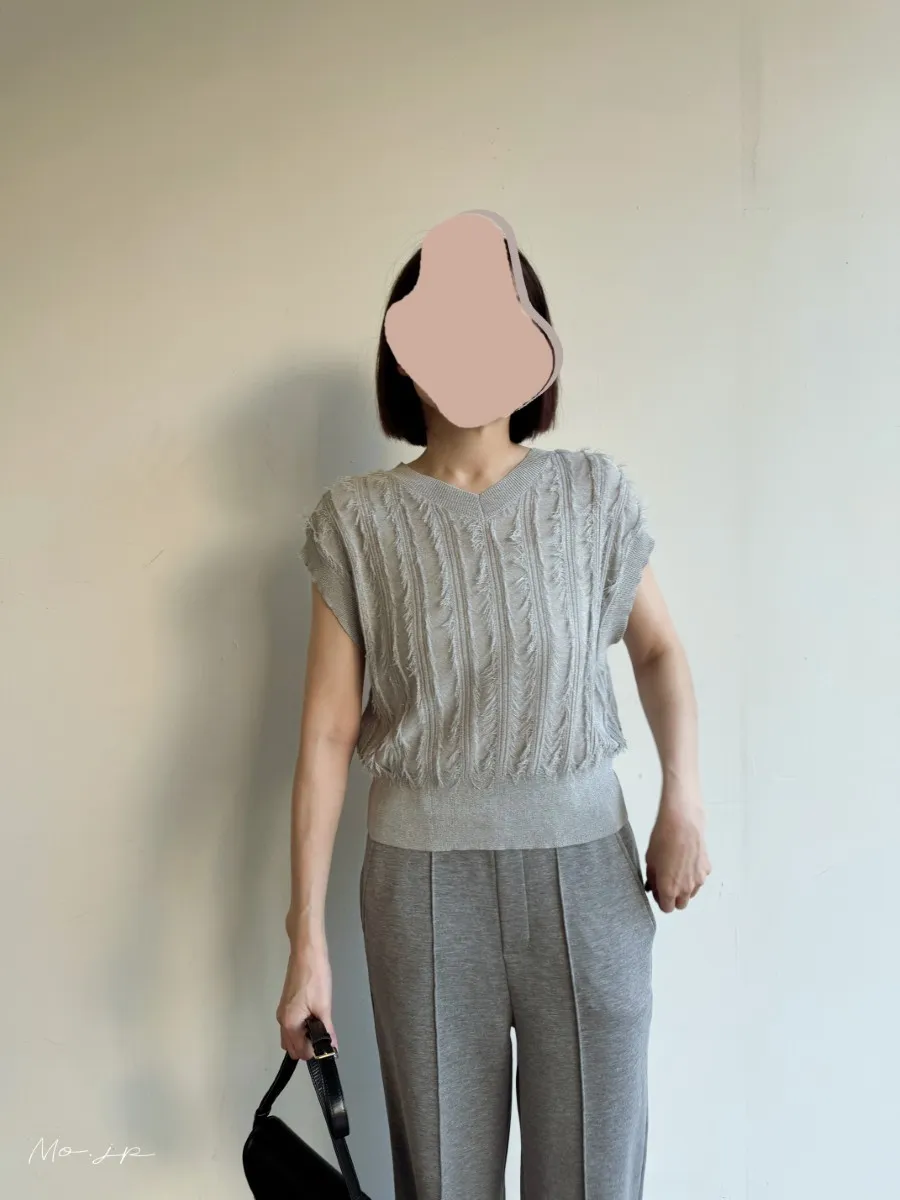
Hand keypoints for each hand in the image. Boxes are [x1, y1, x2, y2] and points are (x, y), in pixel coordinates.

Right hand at [276, 942, 337, 1060]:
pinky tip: (314, 1017)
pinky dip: (302, 1028)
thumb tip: (331, 1048)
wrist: (306, 953)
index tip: (327, 1042)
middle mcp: (281, 1021)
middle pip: (293, 1048)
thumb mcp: (323, 1006)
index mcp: (289, 1023)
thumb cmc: (315, 978)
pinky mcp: (286, 1004)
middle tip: (324, 1033)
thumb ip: (326, 1030)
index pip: (300, 1052)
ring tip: (320, 1024)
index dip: (316, 1051)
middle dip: (309, 1046)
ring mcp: (283, 1012)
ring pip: (291, 1037)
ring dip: (305, 1038)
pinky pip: (292, 1026)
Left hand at [645, 788, 711, 913]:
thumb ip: (652, 879)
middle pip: (681, 905)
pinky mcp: (707, 869)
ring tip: (677, 869)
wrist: (682, 823)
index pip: (666, 908)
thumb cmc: (662, 839)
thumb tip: (653, 887)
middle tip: (667, 882)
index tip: (658, 891)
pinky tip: (687, 860)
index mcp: (669, 889)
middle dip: (674, 898)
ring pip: (691, 893)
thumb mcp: (650, 860)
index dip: (661, 901)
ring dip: (684, 887)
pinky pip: (699, 879)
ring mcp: (699, 880)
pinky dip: (694, 875)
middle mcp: (686, 889)